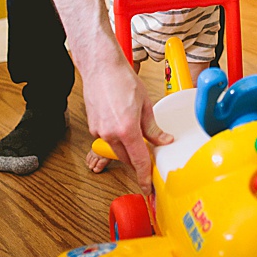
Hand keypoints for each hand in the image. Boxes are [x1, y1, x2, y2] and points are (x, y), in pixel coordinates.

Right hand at [85, 56, 173, 195]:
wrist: (100, 66)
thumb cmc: (121, 79)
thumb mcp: (145, 103)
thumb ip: (154, 128)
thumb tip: (164, 141)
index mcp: (126, 129)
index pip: (139, 161)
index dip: (145, 178)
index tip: (149, 189)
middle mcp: (110, 133)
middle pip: (127, 159)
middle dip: (138, 161)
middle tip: (150, 160)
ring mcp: (99, 130)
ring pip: (117, 150)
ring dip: (128, 149)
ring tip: (137, 135)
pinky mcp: (93, 126)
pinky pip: (109, 139)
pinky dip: (118, 138)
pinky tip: (124, 125)